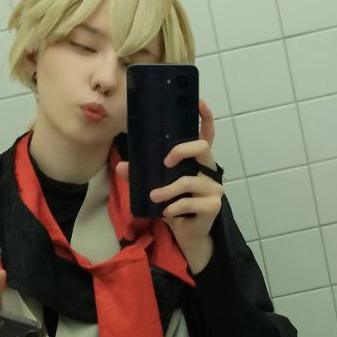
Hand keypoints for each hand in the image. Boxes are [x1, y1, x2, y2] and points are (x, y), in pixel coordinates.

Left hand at [116, 99, 221, 273]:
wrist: (187, 235)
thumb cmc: (175, 205)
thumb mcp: (156, 187)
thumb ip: (141, 175)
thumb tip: (122, 166)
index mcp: (197, 162)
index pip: (207, 134)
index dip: (205, 117)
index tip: (198, 101)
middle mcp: (209, 171)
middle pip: (203, 148)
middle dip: (181, 150)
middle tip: (165, 161)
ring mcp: (214, 188)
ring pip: (189, 181)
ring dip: (167, 190)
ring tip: (154, 196)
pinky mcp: (213, 206)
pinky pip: (189, 202)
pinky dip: (174, 207)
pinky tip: (168, 212)